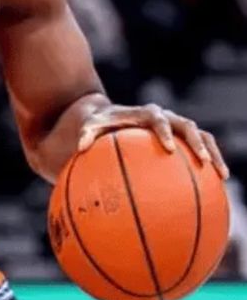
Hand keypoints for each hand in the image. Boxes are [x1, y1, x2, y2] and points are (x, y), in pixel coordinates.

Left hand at [77, 103, 229, 179]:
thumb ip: (85, 134)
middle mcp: (164, 117)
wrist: (110, 117)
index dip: (165, 131)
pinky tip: (215, 186)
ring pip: (201, 135)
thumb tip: (79, 148)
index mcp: (144, 113)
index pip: (157, 118)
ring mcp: (175, 127)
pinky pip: (198, 150)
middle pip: (187, 125)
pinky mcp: (180, 138)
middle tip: (203, 161)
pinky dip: (208, 163)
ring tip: (221, 175)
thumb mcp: (89, 126)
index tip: (168, 148)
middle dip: (197, 142)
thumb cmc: (99, 124)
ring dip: (212, 152)